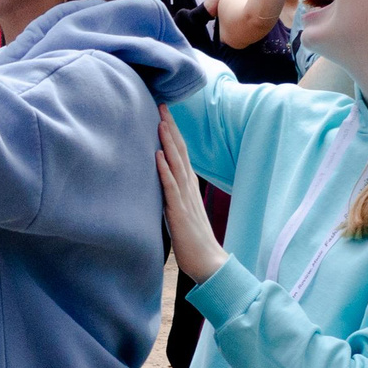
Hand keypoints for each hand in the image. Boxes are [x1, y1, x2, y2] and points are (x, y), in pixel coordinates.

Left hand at [157, 108, 225, 283]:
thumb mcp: (181, 210)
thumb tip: (162, 181)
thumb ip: (174, 194)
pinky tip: (158, 156)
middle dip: (170, 128)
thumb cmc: (193, 239)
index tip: (164, 113)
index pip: (181, 153)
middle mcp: (189, 188)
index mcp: (189, 187)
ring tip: (160, 121)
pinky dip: (164, 171)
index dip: (173, 133)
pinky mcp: (179, 212)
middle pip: (180, 152)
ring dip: (168, 142)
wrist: (209, 263)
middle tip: (161, 105)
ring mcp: (185, 199)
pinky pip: (171, 188)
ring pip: (176, 164)